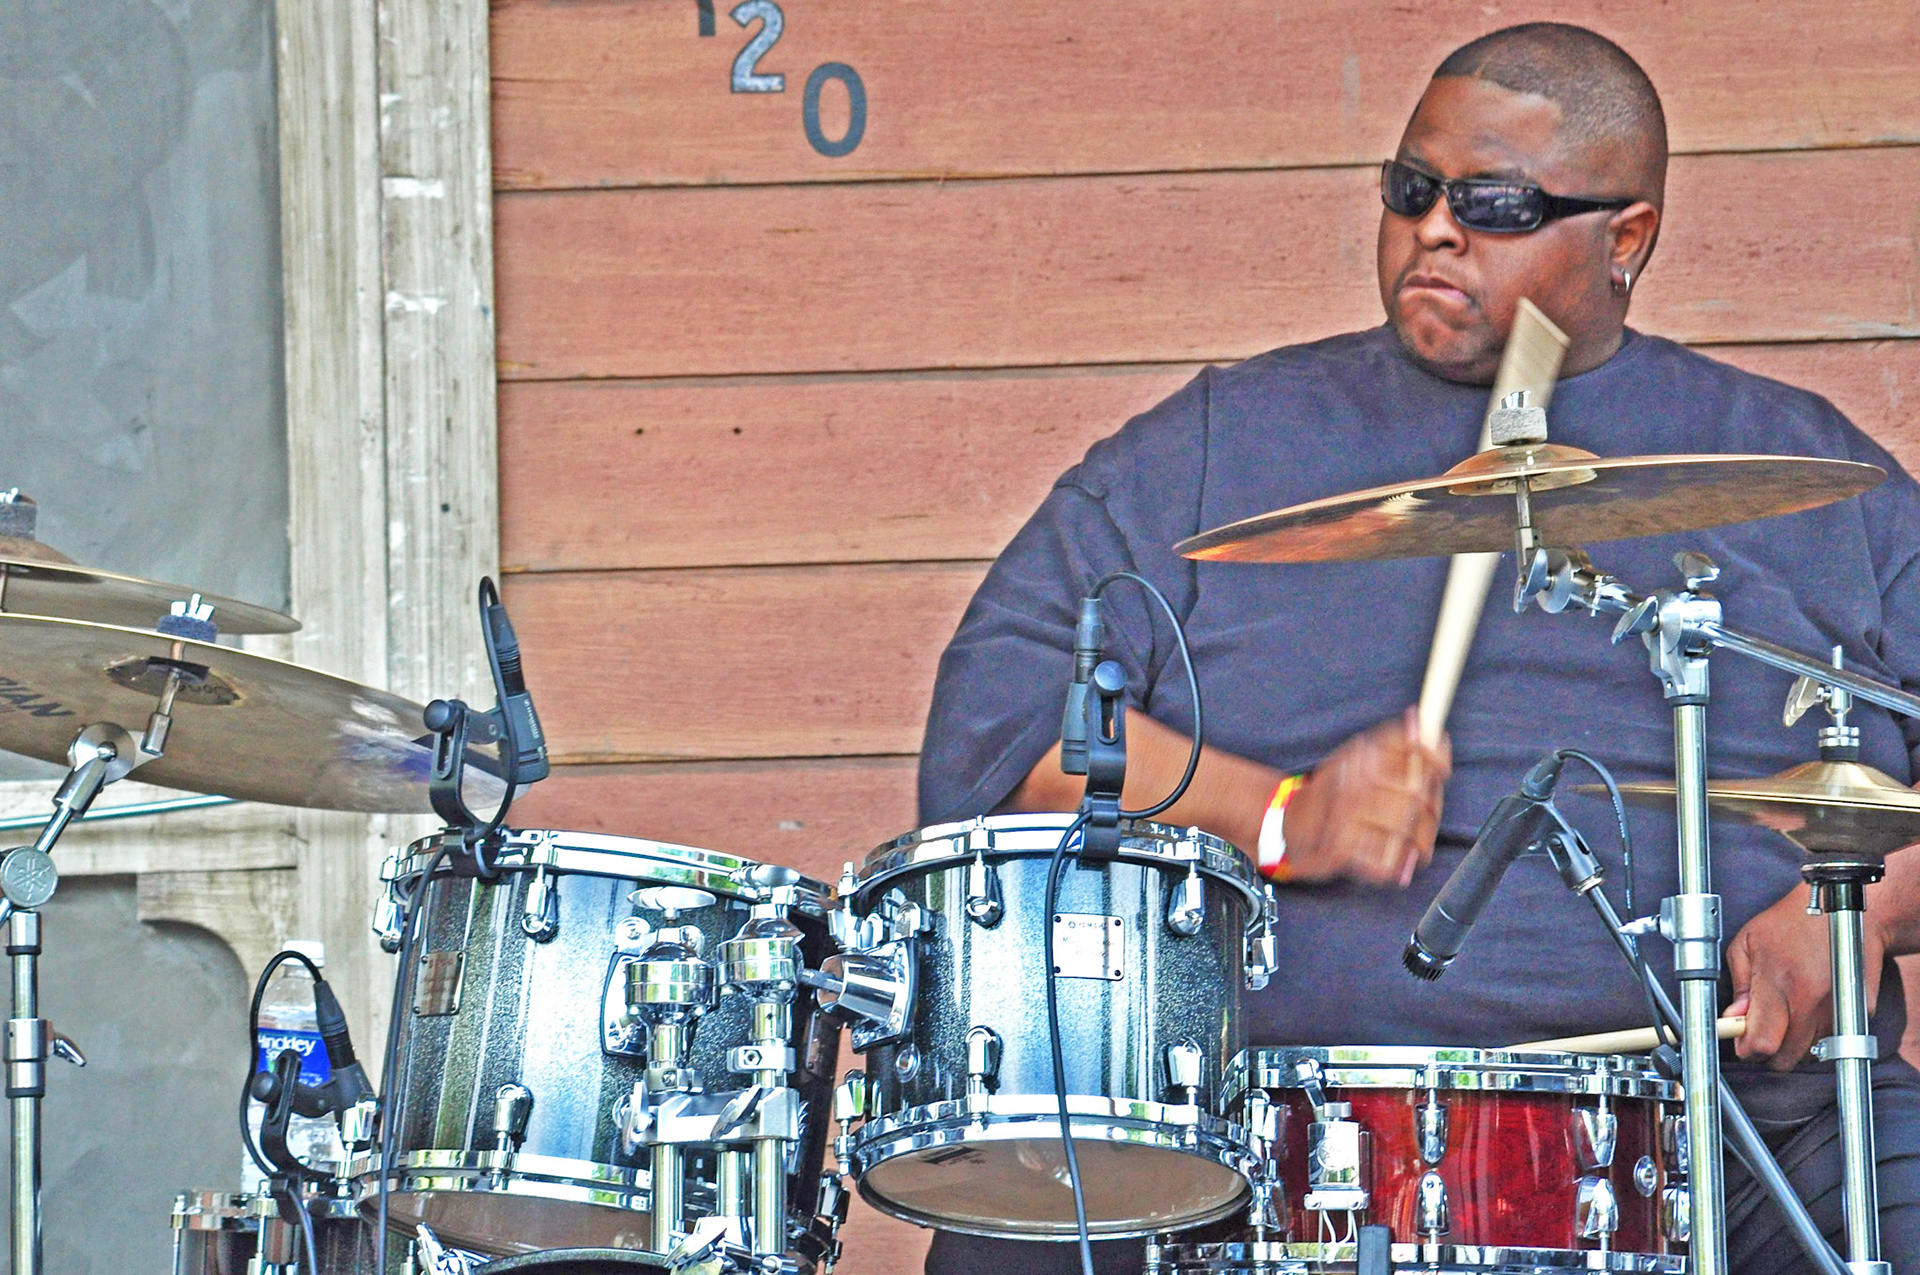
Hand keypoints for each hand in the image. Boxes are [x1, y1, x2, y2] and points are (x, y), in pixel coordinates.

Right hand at [1281, 707, 1450, 886]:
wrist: (1286, 822)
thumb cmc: (1332, 792)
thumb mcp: (1355, 758)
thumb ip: (1391, 742)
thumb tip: (1421, 721)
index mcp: (1360, 758)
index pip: (1410, 749)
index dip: (1435, 757)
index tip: (1445, 769)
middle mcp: (1355, 782)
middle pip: (1416, 794)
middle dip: (1432, 812)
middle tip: (1430, 821)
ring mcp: (1347, 815)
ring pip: (1405, 829)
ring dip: (1418, 844)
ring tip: (1418, 850)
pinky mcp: (1340, 847)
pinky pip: (1384, 861)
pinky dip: (1395, 867)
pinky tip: (1396, 866)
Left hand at [1727, 883, 1885, 1069]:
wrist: (1844, 912)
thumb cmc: (1793, 922)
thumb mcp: (1748, 943)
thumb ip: (1738, 985)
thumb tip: (1734, 1019)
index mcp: (1780, 984)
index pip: (1761, 1043)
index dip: (1746, 1048)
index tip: (1740, 1038)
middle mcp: (1811, 1002)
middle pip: (1785, 1058)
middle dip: (1768, 1050)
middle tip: (1761, 1028)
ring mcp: (1838, 1011)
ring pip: (1808, 1055)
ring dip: (1792, 1044)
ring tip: (1785, 1015)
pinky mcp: (1858, 1014)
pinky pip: (1831, 1041)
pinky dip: (1816, 1035)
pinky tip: (1807, 1010)